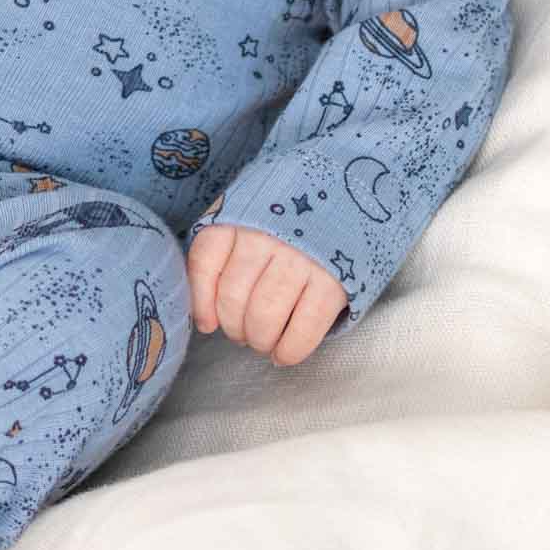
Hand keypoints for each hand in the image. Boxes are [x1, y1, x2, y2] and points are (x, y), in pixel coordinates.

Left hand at [185, 223, 348, 365]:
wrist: (347, 196)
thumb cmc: (291, 212)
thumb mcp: (250, 212)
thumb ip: (225, 251)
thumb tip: (206, 319)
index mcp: (238, 216)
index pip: (204, 263)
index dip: (201, 302)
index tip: (208, 323)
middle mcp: (265, 237)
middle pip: (232, 298)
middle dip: (234, 328)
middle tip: (244, 334)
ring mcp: (300, 259)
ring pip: (263, 317)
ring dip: (260, 340)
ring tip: (264, 342)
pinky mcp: (332, 282)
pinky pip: (304, 328)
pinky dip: (290, 350)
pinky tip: (284, 354)